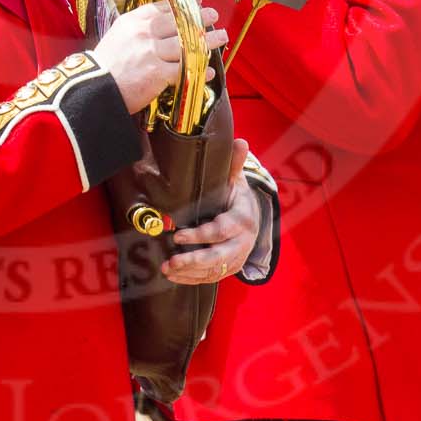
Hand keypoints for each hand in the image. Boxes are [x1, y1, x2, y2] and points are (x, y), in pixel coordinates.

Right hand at [94, 2, 227, 113]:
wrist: (93, 89)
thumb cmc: (104, 67)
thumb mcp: (117, 38)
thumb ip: (137, 31)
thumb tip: (157, 29)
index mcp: (132, 21)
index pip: (162, 7)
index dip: (182, 4)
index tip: (196, 2)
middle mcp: (143, 33)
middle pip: (179, 21)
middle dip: (200, 18)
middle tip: (213, 16)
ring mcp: (151, 52)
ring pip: (187, 44)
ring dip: (208, 42)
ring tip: (221, 38)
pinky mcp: (157, 73)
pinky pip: (185, 69)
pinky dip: (199, 70)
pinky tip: (207, 71)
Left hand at [163, 141, 262, 283]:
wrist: (253, 218)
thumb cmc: (237, 197)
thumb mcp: (236, 180)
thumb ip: (234, 164)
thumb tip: (240, 141)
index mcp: (243, 220)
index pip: (220, 231)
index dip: (200, 235)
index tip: (178, 236)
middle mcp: (242, 242)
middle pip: (218, 257)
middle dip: (194, 260)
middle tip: (171, 261)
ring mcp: (237, 258)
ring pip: (214, 270)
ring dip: (190, 272)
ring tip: (167, 270)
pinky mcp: (230, 269)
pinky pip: (211, 278)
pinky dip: (193, 279)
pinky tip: (174, 277)